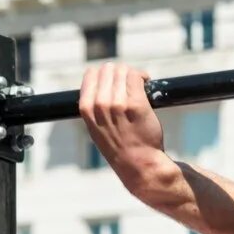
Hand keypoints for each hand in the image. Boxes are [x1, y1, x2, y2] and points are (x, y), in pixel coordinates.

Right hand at [77, 63, 166, 193]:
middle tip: (129, 82)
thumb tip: (100, 81)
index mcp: (87, 108)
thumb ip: (94, 106)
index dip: (104, 74)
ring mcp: (118, 104)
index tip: (114, 80)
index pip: (91, 74)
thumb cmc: (119, 147)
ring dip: (132, 74)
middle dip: (120, 73)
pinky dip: (143, 77)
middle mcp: (100, 104)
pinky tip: (146, 83)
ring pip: (123, 71)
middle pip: (108, 69)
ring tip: (138, 84)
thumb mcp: (95, 128)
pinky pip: (137, 77)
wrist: (139, 164)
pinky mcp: (137, 104)